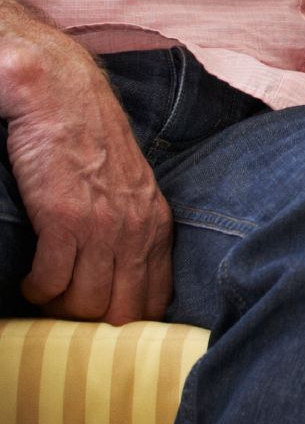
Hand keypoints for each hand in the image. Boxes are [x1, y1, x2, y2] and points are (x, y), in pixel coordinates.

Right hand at [0, 33, 170, 323]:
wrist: (61, 97)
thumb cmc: (89, 142)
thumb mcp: (129, 188)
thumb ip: (132, 227)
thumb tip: (121, 275)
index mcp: (156, 224)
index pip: (156, 300)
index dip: (127, 322)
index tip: (102, 327)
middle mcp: (136, 230)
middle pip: (121, 312)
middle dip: (91, 324)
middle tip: (64, 315)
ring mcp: (103, 227)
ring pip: (85, 304)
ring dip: (59, 309)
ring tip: (45, 294)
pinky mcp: (64, 219)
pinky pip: (51, 283)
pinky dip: (37, 290)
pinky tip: (30, 278)